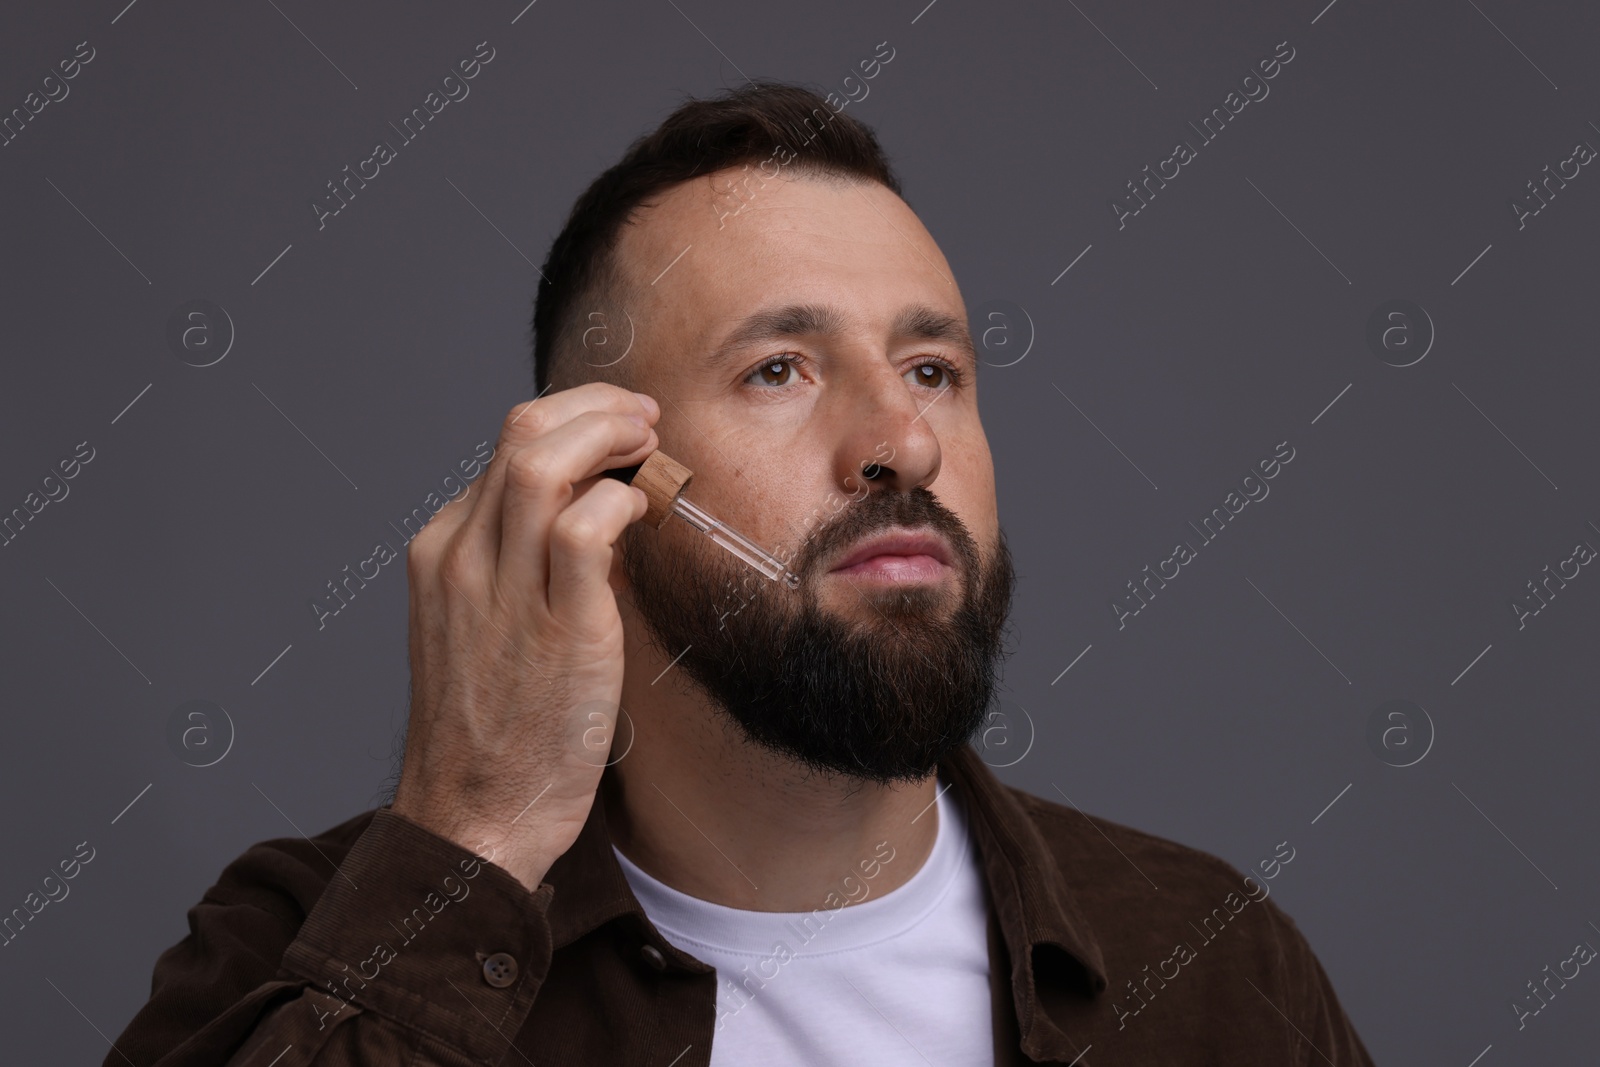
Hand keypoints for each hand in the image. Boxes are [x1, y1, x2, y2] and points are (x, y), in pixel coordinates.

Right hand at [390, 383, 658, 890]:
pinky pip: (583, 527)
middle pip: (519, 433)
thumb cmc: (495, 732)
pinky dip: (620, 500)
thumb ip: (526, 569)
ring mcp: (500, 590)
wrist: (473, 817)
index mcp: (442, 554)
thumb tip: (596, 515)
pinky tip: (644, 511)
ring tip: (650, 444)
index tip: (617, 433)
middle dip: (594, 408)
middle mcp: (461, 558)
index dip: (571, 426)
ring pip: (542, 460)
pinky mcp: (554, 627)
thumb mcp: (489, 631)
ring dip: (609, 434)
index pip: (505, 451)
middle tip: (642, 418)